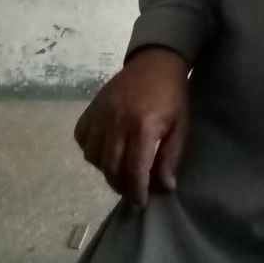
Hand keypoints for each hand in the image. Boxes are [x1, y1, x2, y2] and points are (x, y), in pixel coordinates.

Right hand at [73, 46, 190, 206]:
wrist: (156, 60)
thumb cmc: (172, 95)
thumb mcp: (181, 125)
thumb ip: (171, 157)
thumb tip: (165, 188)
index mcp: (144, 125)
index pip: (135, 170)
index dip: (137, 192)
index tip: (142, 202)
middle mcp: (118, 121)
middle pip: (111, 168)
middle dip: (121, 185)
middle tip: (132, 188)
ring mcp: (101, 113)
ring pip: (94, 157)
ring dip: (106, 169)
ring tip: (121, 168)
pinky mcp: (91, 108)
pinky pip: (82, 140)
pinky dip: (91, 150)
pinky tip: (106, 149)